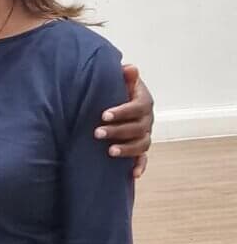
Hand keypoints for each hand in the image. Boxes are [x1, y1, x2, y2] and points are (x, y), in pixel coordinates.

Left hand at [95, 63, 152, 179]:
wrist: (115, 103)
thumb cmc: (115, 90)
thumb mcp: (119, 80)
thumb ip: (124, 75)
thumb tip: (130, 68)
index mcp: (143, 101)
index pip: (137, 107)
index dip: (122, 112)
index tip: (104, 115)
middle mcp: (147, 119)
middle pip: (138, 127)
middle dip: (118, 131)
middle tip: (97, 133)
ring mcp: (145, 135)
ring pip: (141, 144)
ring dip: (127, 149)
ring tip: (110, 152)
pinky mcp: (139, 148)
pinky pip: (143, 159)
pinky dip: (140, 166)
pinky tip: (133, 174)